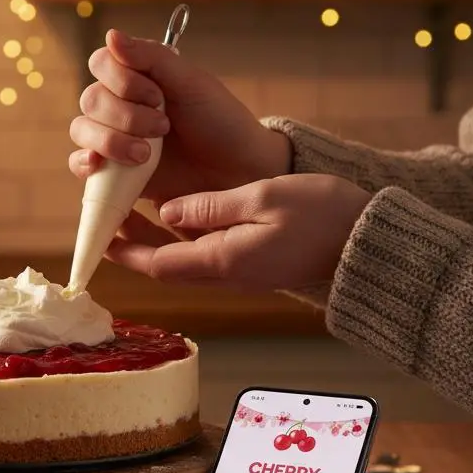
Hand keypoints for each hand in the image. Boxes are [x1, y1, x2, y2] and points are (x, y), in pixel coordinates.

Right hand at [68, 29, 292, 204]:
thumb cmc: (220, 123)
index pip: (101, 63)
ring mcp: (115, 137)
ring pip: (82, 129)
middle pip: (91, 99)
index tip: (158, 96)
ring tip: (146, 155)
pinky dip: (84, 162)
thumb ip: (152, 58)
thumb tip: (110, 35)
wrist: (237, 172)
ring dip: (111, 140)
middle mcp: (122, 103)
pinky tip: (99, 164)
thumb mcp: (192, 83)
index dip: (122, 80)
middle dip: (126, 115)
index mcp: (139, 75)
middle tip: (164, 128)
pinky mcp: (113, 171)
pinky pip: (80, 163)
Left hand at [106, 174, 371, 290]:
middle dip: (133, 245)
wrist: (370, 245)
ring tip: (133, 209)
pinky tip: (178, 212)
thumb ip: (212, 206)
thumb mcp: (264, 198)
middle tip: (109, 217)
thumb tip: (168, 209)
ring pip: (183, 259)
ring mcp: (240, 271)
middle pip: (165, 265)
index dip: (126, 250)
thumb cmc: (324, 217)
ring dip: (155, 239)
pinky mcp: (253, 264)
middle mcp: (226, 273)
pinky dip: (182, 236)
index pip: (158, 263)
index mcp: (222, 260)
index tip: (102, 235)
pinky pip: (205, 255)